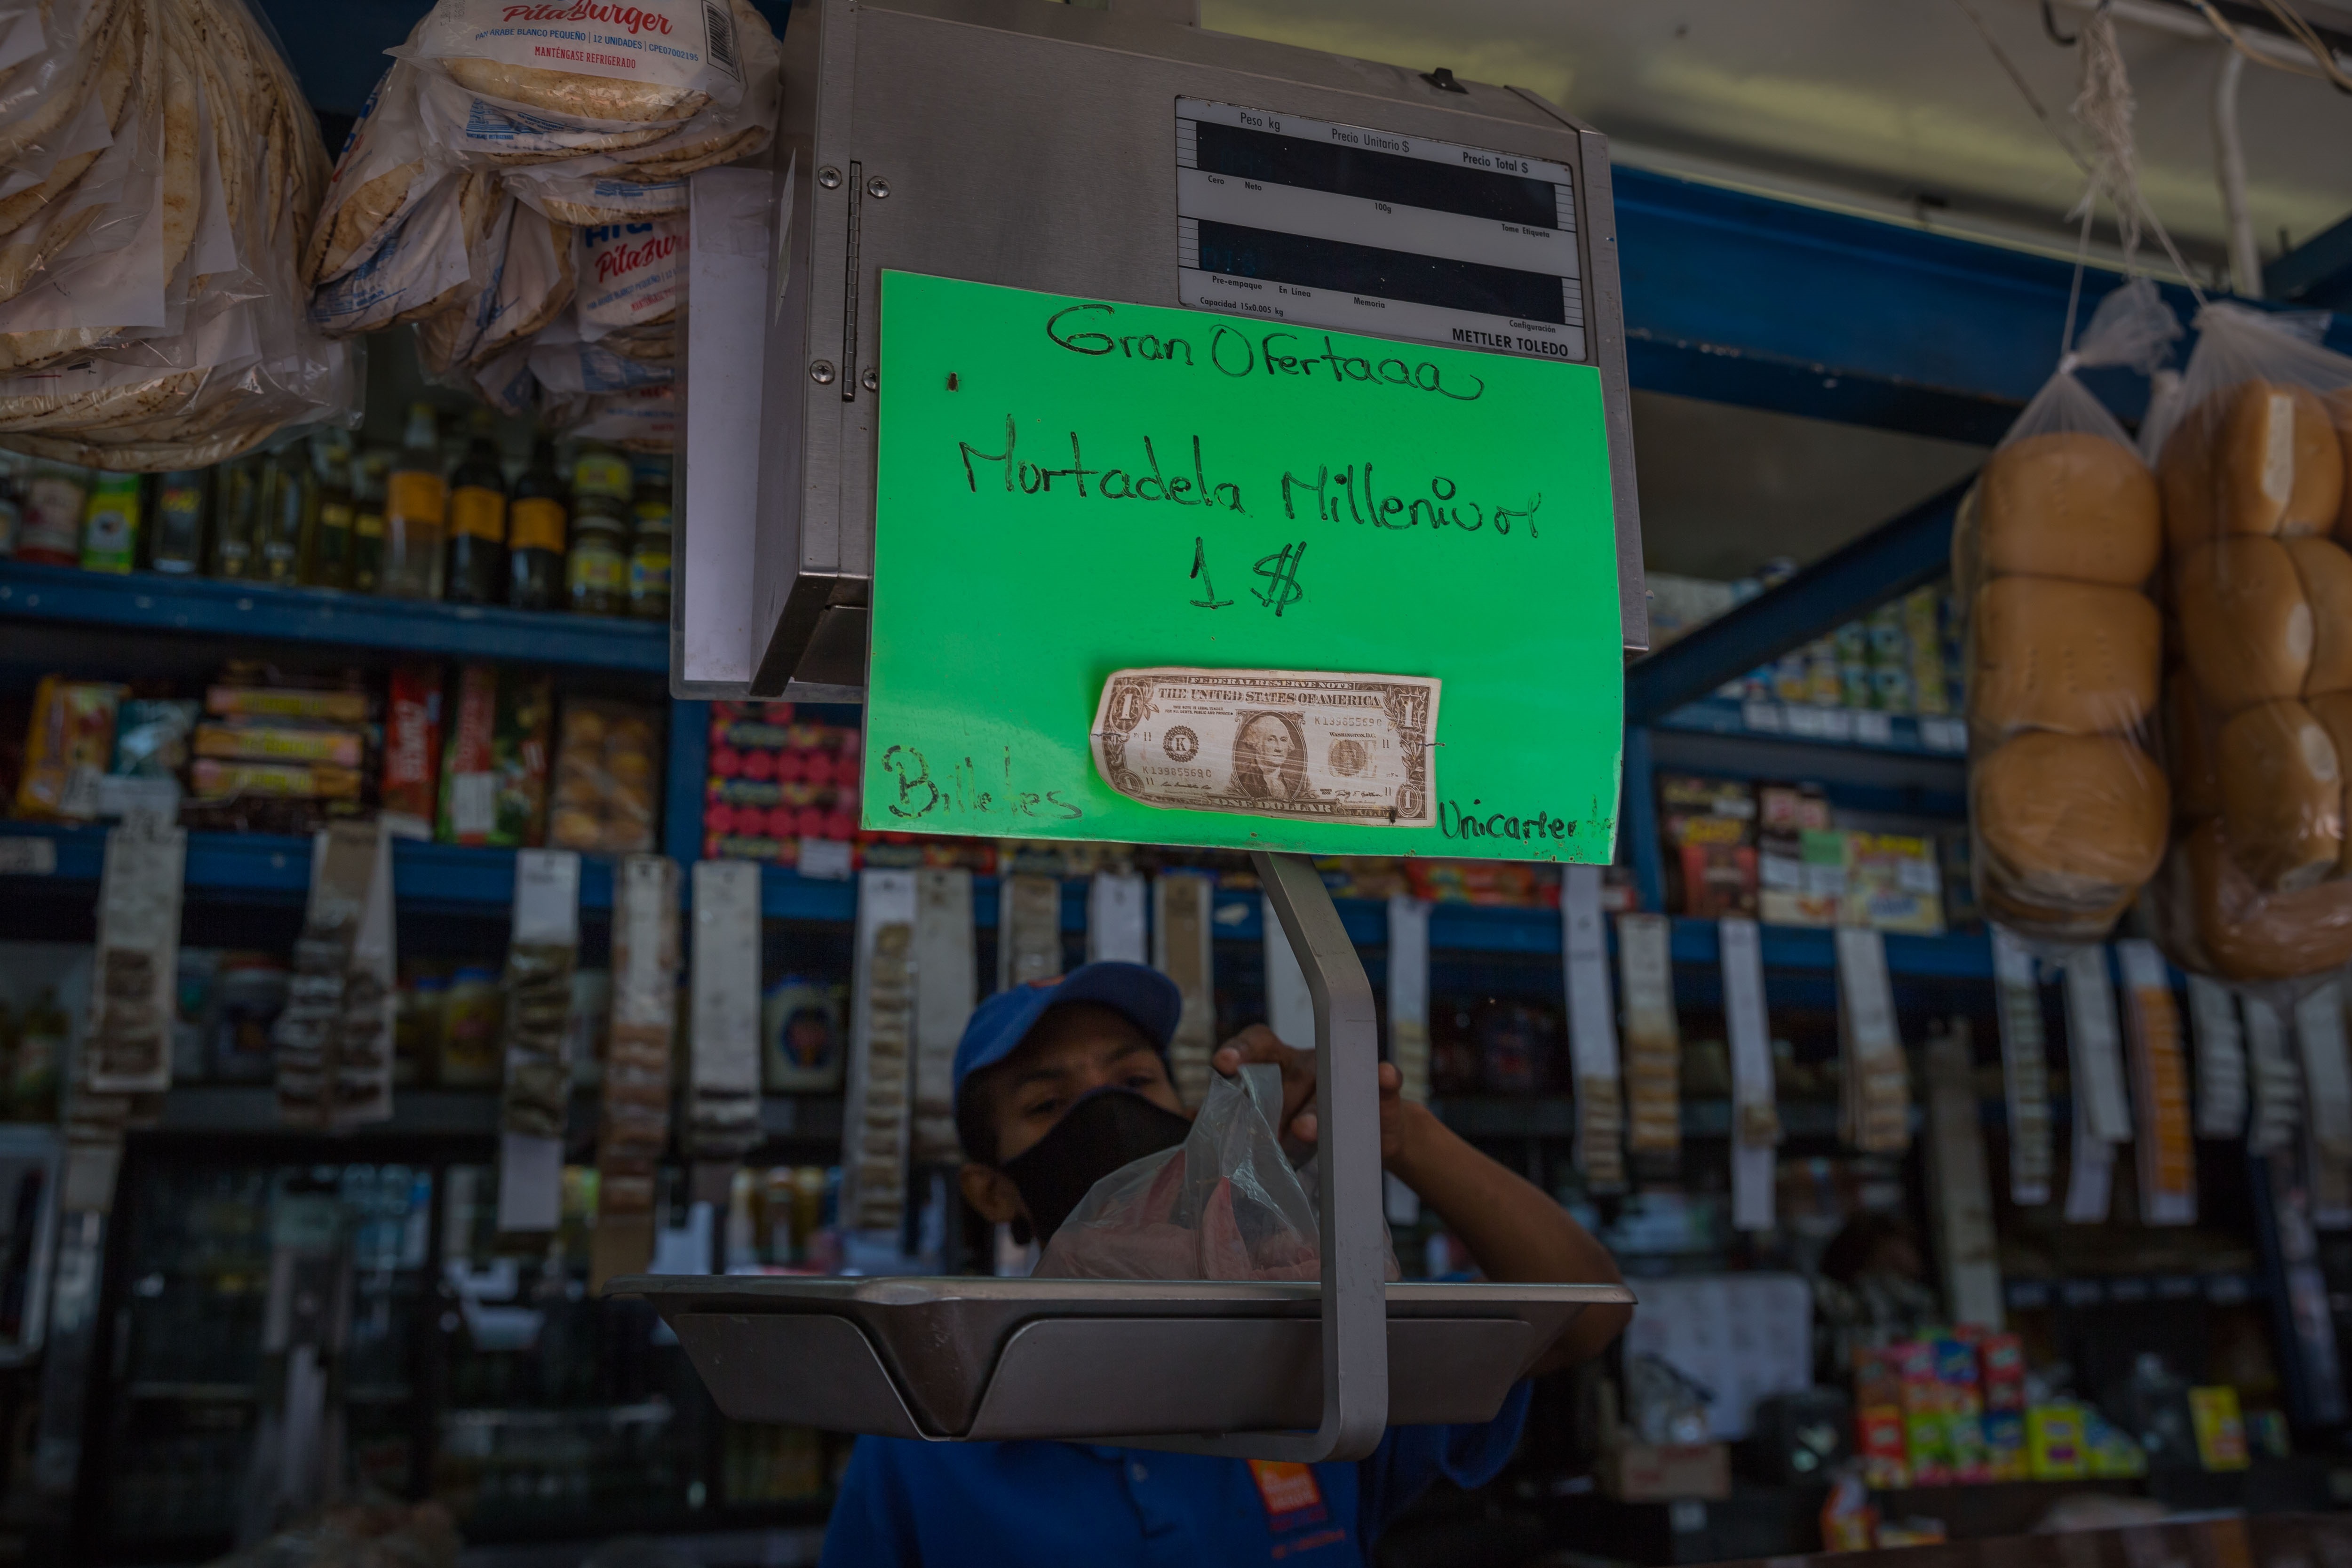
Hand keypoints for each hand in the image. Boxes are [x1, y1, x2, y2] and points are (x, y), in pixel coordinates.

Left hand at [1211, 1024, 1414, 1163]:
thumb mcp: (1275, 1120)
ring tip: (1303, 1131)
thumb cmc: (1307, 1122)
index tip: (1223, 1064)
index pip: (1258, 1044)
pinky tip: (1385, 1075)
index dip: (1240, 1050)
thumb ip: (1239, 1116)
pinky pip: (1385, 1081)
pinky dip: (1385, 1078)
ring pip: (1330, 1083)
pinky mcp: (1382, 1090)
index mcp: (1281, 1061)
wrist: (1367, 1134)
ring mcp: (1348, 1071)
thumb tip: (1192, 1118)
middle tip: (1262, 1137)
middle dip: (1277, 1108)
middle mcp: (1312, 1060)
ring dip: (1316, 1109)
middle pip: (1291, 1075)